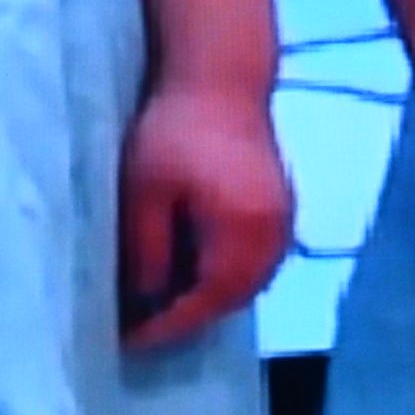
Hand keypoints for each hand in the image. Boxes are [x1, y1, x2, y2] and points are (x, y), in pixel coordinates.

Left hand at [114, 84, 298, 349]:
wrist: (220, 75)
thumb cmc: (174, 129)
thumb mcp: (146, 192)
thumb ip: (148, 252)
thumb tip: (145, 303)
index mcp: (243, 231)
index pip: (206, 301)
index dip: (168, 326)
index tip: (130, 340)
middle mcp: (273, 234)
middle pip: (233, 299)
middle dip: (191, 319)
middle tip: (146, 330)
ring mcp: (284, 221)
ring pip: (248, 284)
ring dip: (211, 300)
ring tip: (166, 307)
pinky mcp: (282, 208)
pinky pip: (257, 262)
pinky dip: (227, 278)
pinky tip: (196, 274)